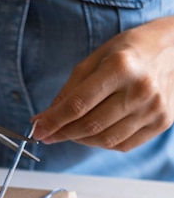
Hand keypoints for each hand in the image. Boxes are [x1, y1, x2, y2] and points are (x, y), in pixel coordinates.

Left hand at [32, 16, 173, 151]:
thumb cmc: (128, 52)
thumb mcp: (95, 60)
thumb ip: (68, 92)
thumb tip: (42, 120)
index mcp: (120, 67)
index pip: (78, 104)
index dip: (54, 121)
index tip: (37, 130)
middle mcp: (140, 89)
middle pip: (91, 125)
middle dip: (63, 133)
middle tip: (48, 135)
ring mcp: (154, 109)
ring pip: (105, 140)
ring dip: (81, 140)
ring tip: (72, 131)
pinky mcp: (162, 122)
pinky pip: (122, 145)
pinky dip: (102, 143)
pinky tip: (95, 133)